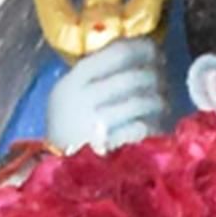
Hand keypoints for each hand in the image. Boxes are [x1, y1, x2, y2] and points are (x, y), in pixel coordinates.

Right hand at [39, 30, 172, 157]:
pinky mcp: (109, 148)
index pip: (116, 53)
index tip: (155, 50)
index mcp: (74, 80)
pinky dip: (151, 125)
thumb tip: (131, 53)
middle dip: (154, 76)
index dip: (142, 49)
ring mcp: (96, 125)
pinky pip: (139, 129)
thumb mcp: (67, 94)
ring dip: (157, 101)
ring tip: (162, 103)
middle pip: (132, 77)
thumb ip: (93, 74)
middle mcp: (84, 98)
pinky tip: (154, 124)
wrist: (53, 167)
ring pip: (139, 102)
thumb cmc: (64, 128)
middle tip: (162, 80)